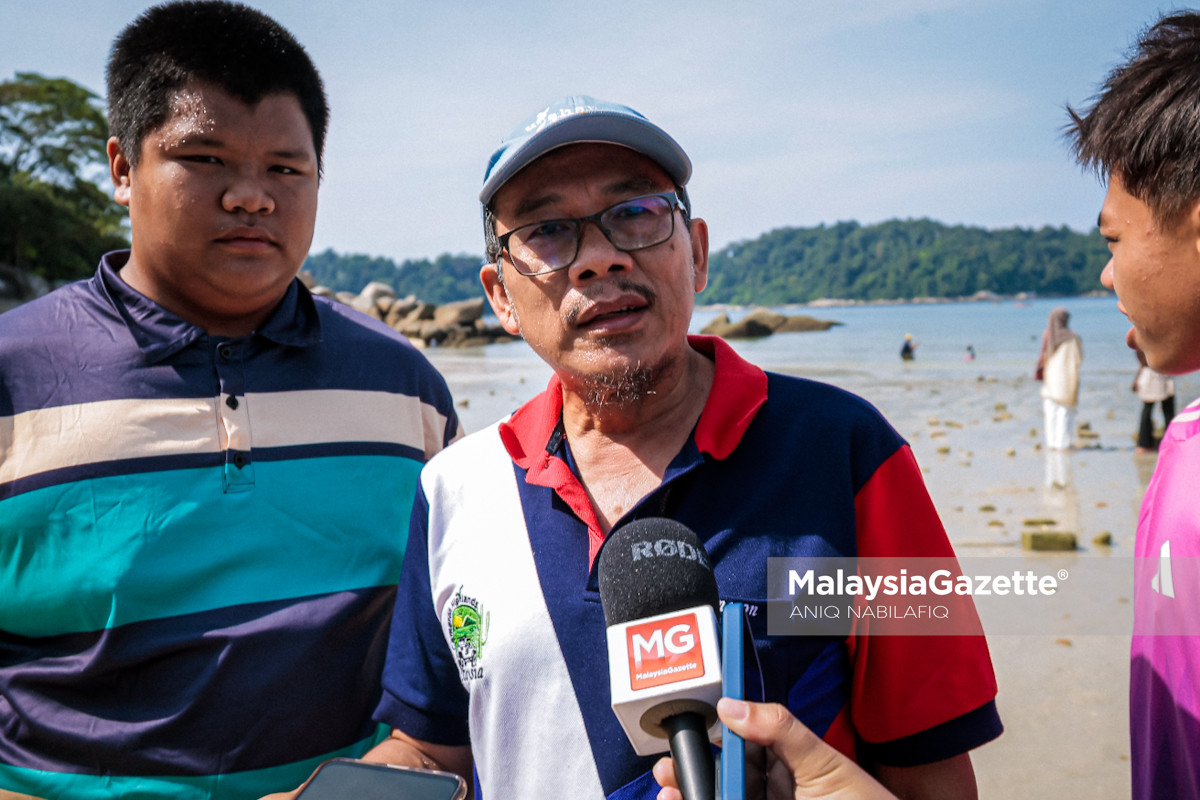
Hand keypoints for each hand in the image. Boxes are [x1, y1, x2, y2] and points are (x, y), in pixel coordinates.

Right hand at [653, 698, 895, 799]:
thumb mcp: (823, 764)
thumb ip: (781, 730)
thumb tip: (733, 705)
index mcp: (786, 759)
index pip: (741, 736)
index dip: (713, 725)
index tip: (688, 715)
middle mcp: (772, 785)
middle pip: (720, 771)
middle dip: (690, 765)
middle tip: (669, 765)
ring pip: (717, 794)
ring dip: (689, 790)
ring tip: (669, 790)